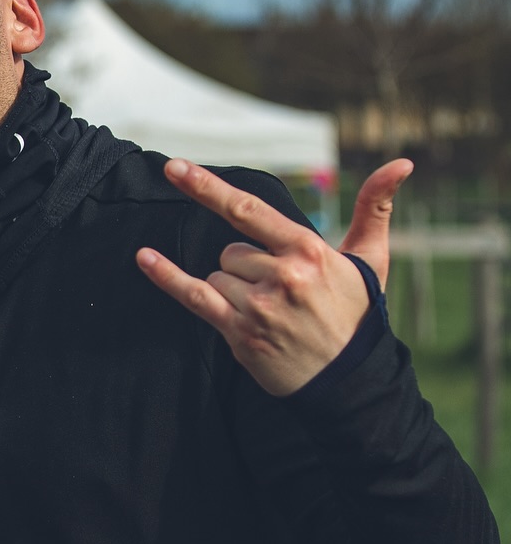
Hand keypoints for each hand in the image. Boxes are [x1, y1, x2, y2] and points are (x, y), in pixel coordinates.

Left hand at [135, 157, 412, 395]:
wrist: (351, 381)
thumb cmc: (358, 315)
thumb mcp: (370, 259)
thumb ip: (374, 207)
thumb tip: (401, 162)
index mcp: (308, 251)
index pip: (248, 210)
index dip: (208, 187)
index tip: (175, 168)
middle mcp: (281, 276)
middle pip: (231, 251)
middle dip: (247, 267)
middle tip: (282, 295)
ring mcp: (258, 306)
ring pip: (217, 276)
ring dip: (234, 290)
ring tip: (272, 314)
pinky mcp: (241, 333)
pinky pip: (193, 296)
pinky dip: (166, 276)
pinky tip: (143, 256)